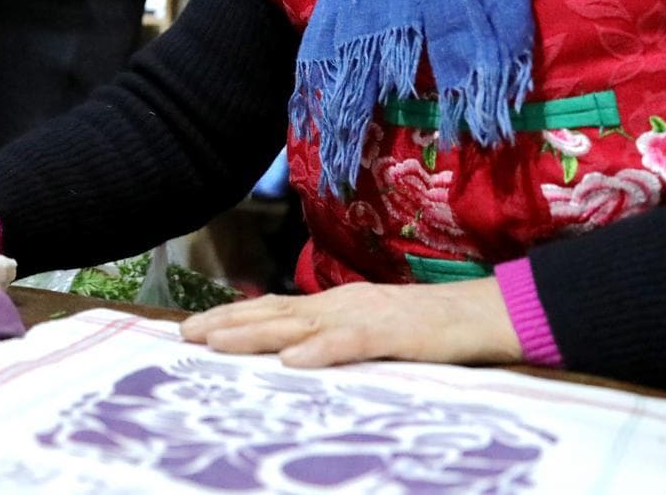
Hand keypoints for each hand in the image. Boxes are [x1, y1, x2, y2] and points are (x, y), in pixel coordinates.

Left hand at [180, 278, 522, 368]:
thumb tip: (294, 350)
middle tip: (185, 334)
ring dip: (255, 334)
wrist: (480, 313)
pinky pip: (348, 343)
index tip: (195, 326)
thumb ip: (334, 336)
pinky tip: (292, 361)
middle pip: (274, 313)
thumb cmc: (426, 328)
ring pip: (298, 324)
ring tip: (217, 343)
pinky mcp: (390, 333)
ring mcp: (363, 315)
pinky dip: (319, 351)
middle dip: (228, 323)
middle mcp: (339, 303)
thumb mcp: (370, 330)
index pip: (273, 308)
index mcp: (334, 304)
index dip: (234, 316)